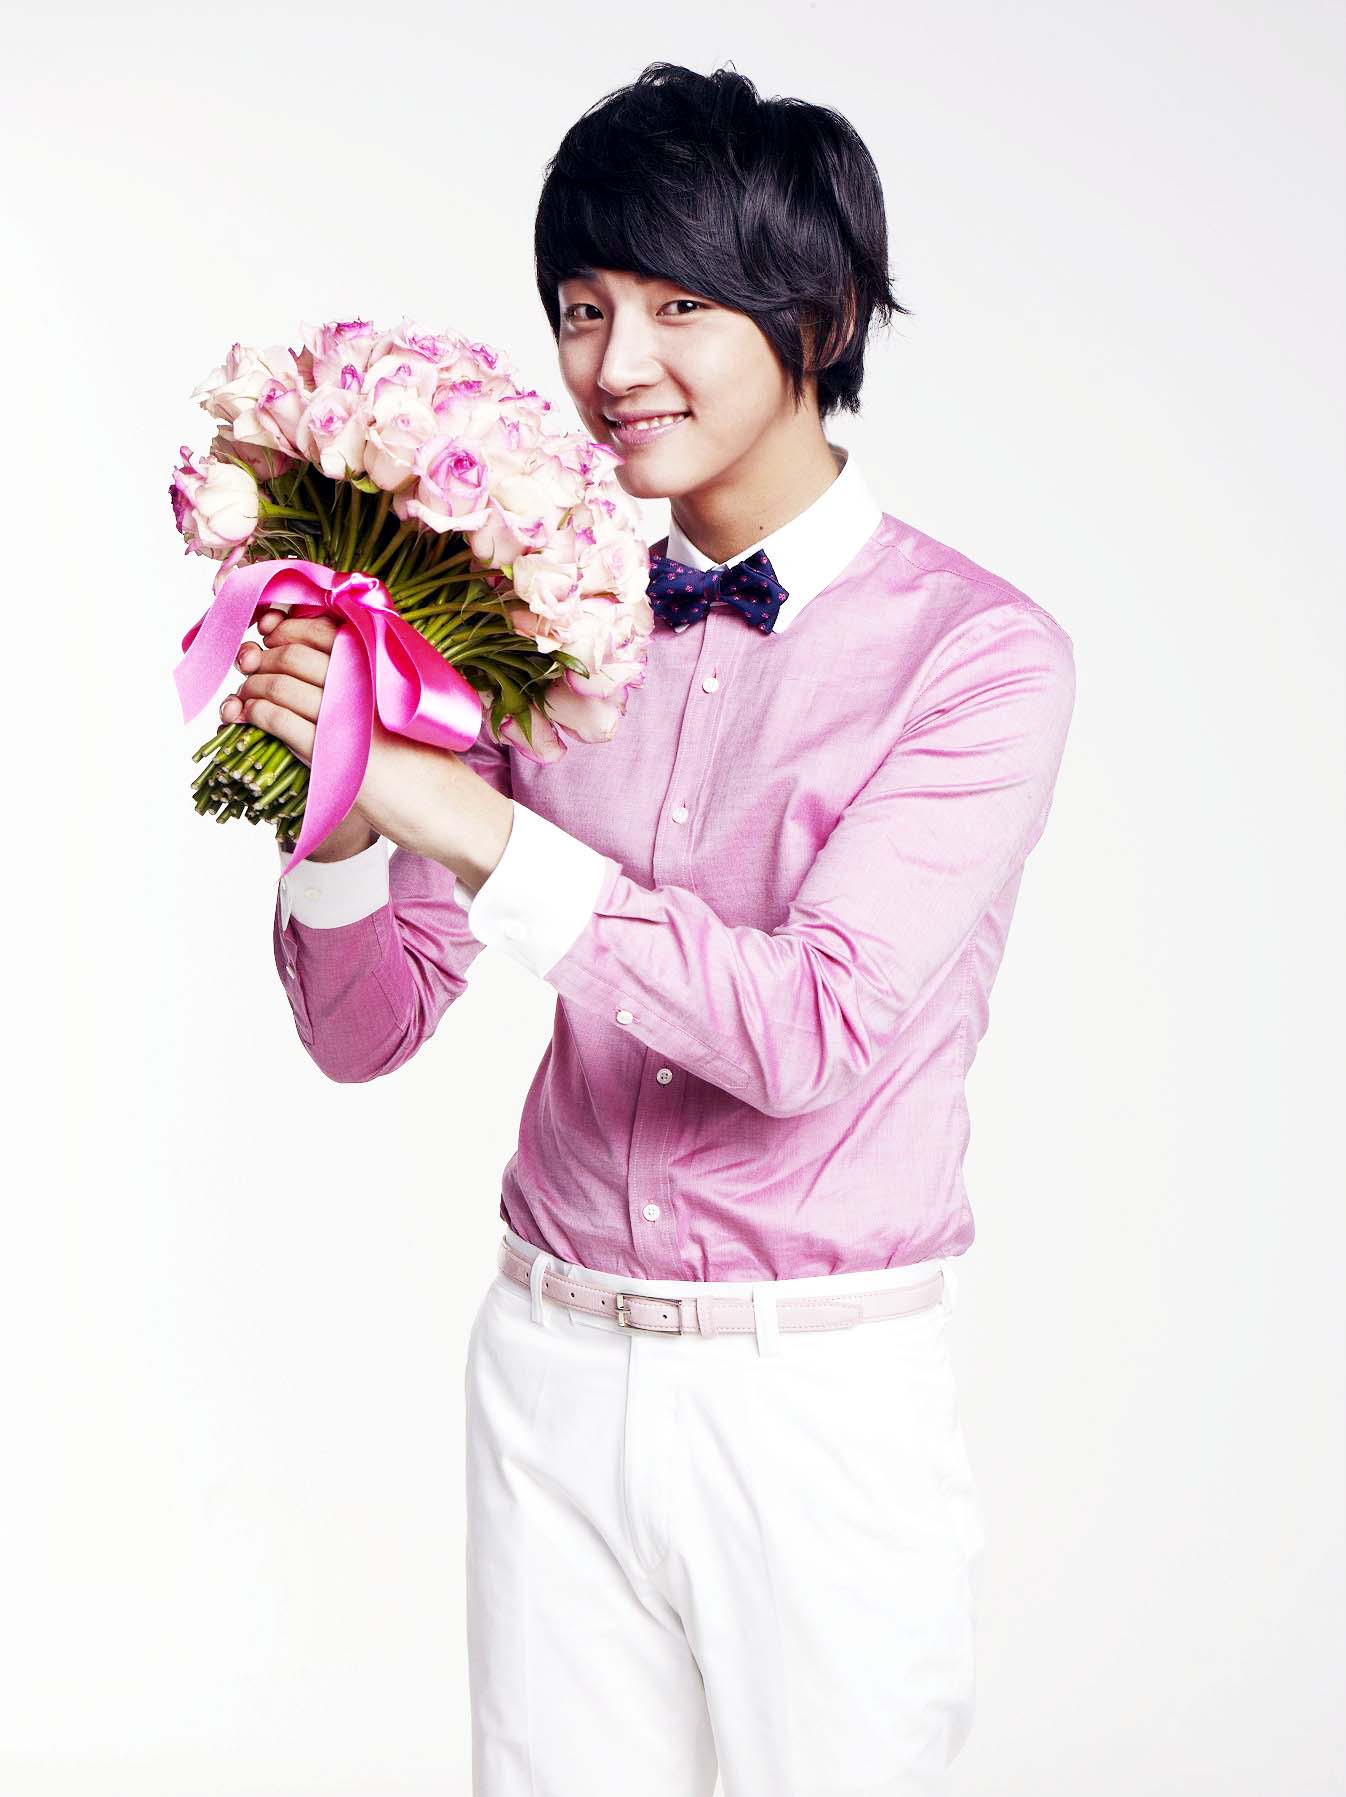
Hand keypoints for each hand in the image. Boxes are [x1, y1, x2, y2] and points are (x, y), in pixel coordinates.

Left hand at [224, 606, 463, 859]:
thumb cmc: (426, 761)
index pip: (323, 627)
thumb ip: (367, 681)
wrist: (448, 806)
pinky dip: (253, 712)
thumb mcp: (402, 708)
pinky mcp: (332, 751)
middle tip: (248, 664)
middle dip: (261, 655)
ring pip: (279, 683)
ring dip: (251, 686)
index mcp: (383, 664)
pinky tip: (246, 715)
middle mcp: (365, 681)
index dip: (287, 626)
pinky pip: (277, 719)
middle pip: (294, 652)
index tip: (270, 632)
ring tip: (243, 695)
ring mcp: (347, 713)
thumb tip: (315, 659)